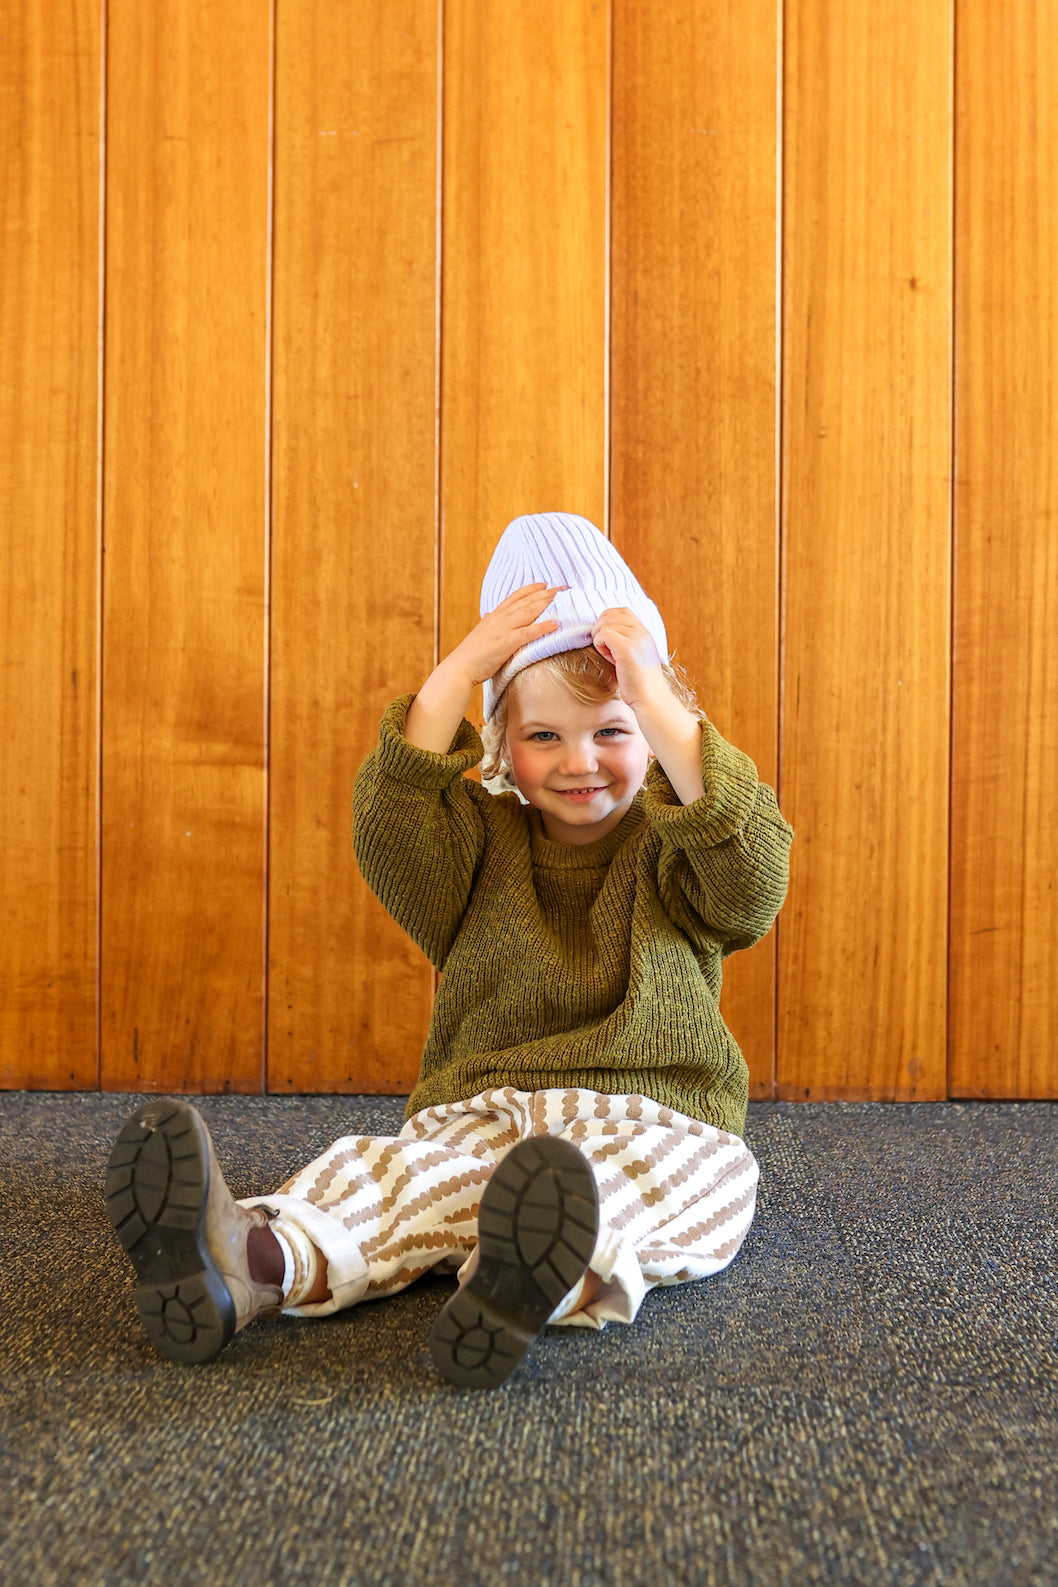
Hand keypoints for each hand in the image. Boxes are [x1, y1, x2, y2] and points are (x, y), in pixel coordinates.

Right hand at [450, 583, 565, 686]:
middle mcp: (500, 618)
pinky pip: (529, 632)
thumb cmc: (471, 654)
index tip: (545, 584)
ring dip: (547, 604)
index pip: (515, 596)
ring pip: (529, 611)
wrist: (461, 667)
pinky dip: (544, 627)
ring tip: (563, 599)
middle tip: (563, 588)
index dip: (531, 588)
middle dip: (546, 593)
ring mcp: (503, 629)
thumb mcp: (481, 632)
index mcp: (494, 615)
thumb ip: (487, 622)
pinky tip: (556, 624)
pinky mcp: (507, 643)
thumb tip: (488, 614)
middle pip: (526, 601)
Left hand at [591, 608, 665, 709]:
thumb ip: (627, 642)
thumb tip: (605, 632)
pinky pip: (603, 635)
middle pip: (610, 614)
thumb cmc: (640, 683)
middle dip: (600, 629)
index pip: (622, 611)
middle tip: (606, 649)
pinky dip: (600, 646)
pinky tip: (609, 659)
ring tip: (610, 656)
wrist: (651, 698)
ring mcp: (635, 638)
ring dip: (600, 640)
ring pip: (604, 624)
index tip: (608, 640)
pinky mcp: (626, 648)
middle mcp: (641, 631)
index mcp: (645, 632)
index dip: (608, 621)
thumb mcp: (636, 656)